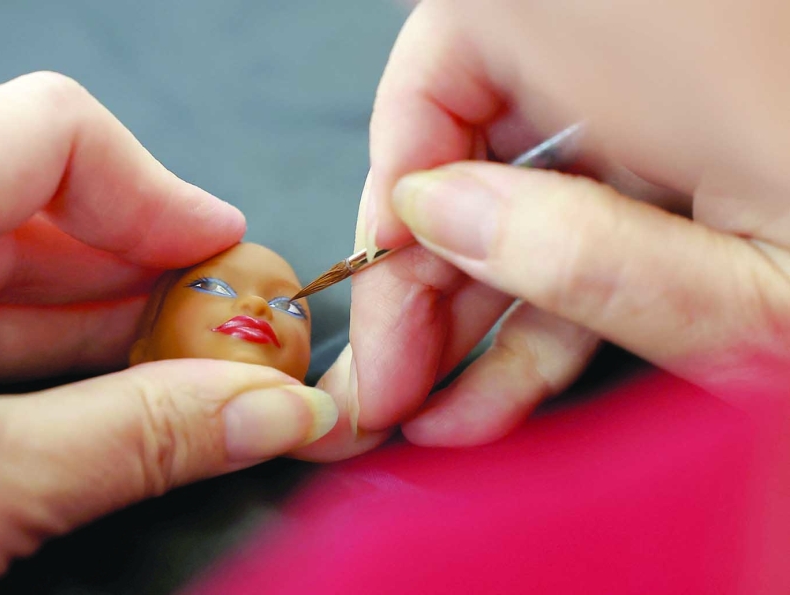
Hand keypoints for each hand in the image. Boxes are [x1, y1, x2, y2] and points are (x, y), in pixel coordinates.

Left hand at [0, 72, 336, 593]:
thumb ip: (140, 436)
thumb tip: (258, 409)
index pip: (50, 134)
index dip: (155, 189)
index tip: (220, 252)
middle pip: (27, 201)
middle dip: (137, 264)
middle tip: (215, 329)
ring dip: (93, 316)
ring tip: (175, 369)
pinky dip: (34, 356)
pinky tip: (94, 398)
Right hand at [307, 0, 789, 454]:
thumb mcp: (758, 305)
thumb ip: (588, 253)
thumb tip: (438, 218)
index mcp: (667, 48)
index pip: (459, 45)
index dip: (398, 155)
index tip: (380, 260)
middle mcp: (662, 61)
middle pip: (479, 134)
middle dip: (420, 264)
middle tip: (388, 369)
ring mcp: (679, 116)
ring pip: (526, 192)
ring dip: (468, 307)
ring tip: (427, 407)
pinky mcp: (692, 168)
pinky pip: (588, 222)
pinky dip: (541, 307)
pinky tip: (493, 394)